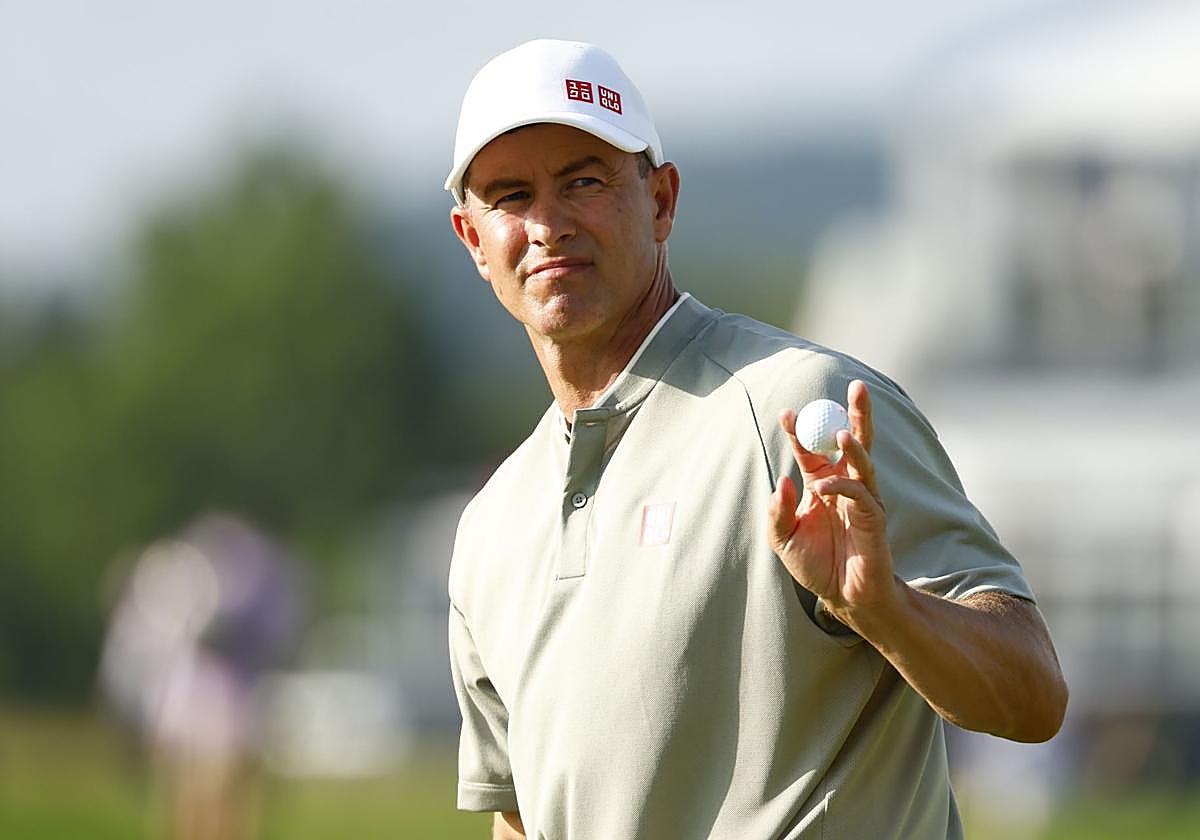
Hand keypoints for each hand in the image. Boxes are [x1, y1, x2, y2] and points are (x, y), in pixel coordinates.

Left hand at [767, 380, 895, 616]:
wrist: (843, 596)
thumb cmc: (815, 565)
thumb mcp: (782, 539)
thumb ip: (777, 511)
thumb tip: (782, 480)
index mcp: (821, 483)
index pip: (812, 449)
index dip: (801, 430)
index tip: (787, 412)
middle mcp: (844, 484)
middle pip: (853, 440)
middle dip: (857, 412)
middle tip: (856, 385)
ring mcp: (862, 498)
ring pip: (864, 460)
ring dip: (853, 445)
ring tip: (841, 433)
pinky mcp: (874, 516)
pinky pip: (859, 492)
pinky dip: (840, 486)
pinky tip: (822, 489)